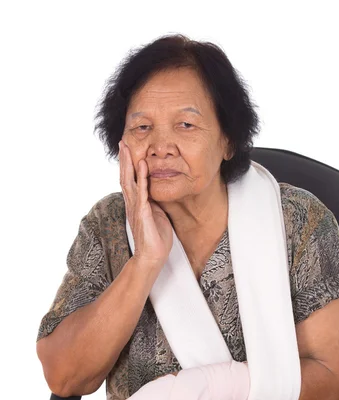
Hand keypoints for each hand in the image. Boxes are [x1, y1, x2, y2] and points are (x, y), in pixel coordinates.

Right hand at [119, 140, 172, 264]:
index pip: (130, 180)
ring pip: (129, 181)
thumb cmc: (156, 237)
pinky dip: (142, 177)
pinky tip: (143, 165)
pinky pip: (142, 192)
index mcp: (136, 203)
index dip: (127, 164)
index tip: (127, 149)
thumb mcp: (156, 214)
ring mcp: (136, 208)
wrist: (152, 256)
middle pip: (125, 177)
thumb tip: (154, 190)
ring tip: (127, 148)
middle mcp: (132, 203)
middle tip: (122, 142)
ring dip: (128, 164)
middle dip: (124, 159)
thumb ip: (152, 201)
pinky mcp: (143, 213)